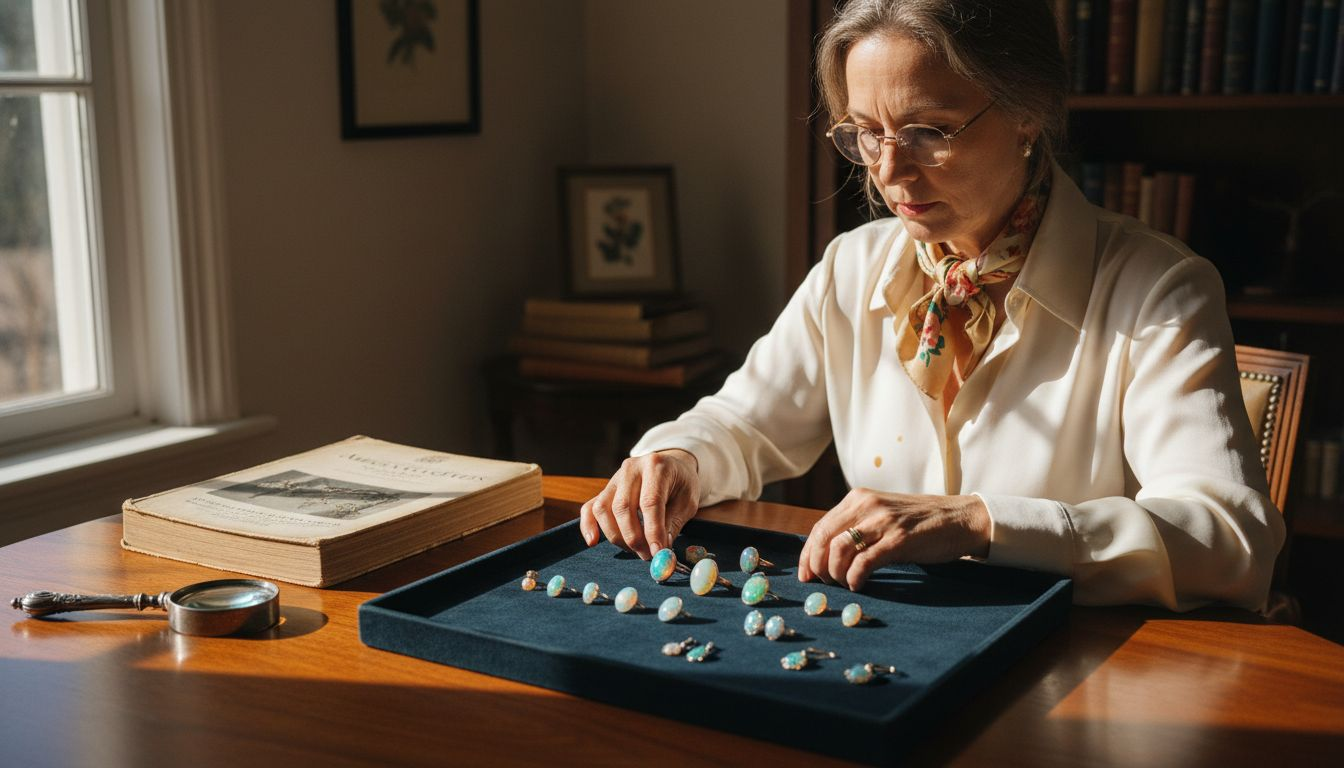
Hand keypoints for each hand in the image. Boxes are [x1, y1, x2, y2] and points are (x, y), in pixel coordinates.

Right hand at [580, 449, 700, 559]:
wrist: (671, 466)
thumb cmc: (681, 484)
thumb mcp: (687, 501)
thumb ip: (673, 524)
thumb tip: (660, 550)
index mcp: (656, 466)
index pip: (650, 502)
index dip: (652, 530)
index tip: (657, 552)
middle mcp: (631, 468)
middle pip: (623, 507)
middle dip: (634, 537)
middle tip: (647, 555)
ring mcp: (614, 478)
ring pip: (603, 509)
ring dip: (617, 536)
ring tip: (636, 549)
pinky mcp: (605, 489)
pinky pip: (589, 508)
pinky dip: (588, 526)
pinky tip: (593, 542)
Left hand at [798, 489, 989, 590]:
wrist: (960, 519)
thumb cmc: (920, 522)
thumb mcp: (882, 516)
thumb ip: (857, 528)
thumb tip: (827, 556)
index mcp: (858, 499)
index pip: (819, 528)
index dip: (807, 555)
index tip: (805, 575)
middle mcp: (866, 506)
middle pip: (823, 539)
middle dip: (817, 566)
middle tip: (825, 584)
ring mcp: (883, 522)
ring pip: (839, 551)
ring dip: (835, 574)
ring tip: (844, 584)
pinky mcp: (899, 540)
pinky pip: (864, 562)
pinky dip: (855, 578)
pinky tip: (858, 586)